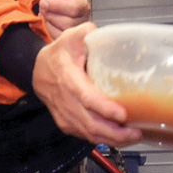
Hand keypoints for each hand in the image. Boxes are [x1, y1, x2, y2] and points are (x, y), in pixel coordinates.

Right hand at [32, 22, 140, 146]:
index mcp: (68, 78)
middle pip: (91, 123)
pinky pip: (85, 136)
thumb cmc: (58, 55)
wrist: (36, 71)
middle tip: (136, 131)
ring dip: (112, 139)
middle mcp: (66, 101)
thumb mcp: (70, 37)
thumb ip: (88, 33)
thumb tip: (108, 35)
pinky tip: (119, 137)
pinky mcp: (66, 124)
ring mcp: (65, 115)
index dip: (104, 108)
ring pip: (89, 134)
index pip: (86, 97)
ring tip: (133, 136)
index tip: (122, 114)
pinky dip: (103, 139)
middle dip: (115, 132)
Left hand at [37, 0, 89, 37]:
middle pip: (67, 22)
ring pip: (61, 32)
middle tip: (45, 9)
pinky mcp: (69, 40)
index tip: (44, 2)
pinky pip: (57, 39)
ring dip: (49, 23)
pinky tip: (50, 24)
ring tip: (48, 15)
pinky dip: (50, 31)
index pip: (73, 8)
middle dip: (51, 14)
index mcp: (83, 5)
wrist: (53, 7)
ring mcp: (76, 31)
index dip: (56, 5)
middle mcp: (83, 19)